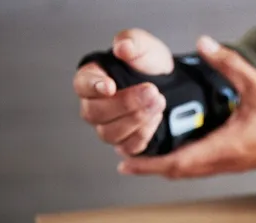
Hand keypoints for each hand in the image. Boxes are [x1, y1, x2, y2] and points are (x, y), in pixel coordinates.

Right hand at [73, 29, 171, 155]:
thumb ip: (132, 42)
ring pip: (110, 133)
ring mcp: (108, 127)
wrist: (173, 87)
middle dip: (125, 103)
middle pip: (95, 113)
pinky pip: (128, 146)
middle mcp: (95, 106)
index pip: (82, 85)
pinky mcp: (125, 143)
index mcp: (92, 79)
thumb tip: (123, 47)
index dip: (93, 86)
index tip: (110, 86)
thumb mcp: (145, 47)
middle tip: (151, 91)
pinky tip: (157, 118)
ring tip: (158, 102)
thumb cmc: (149, 66)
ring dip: (137, 119)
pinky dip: (143, 133)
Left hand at [117, 36, 255, 178]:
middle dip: (151, 168)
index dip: (150, 165)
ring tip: (144, 157)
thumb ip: (229, 64)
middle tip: (126, 159)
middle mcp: (225, 162)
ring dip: (166, 167)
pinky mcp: (235, 162)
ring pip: (190, 172)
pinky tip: (176, 151)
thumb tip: (204, 44)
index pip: (179, 163)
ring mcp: (230, 165)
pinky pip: (202, 167)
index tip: (127, 162)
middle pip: (179, 172)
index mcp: (226, 147)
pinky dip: (183, 163)